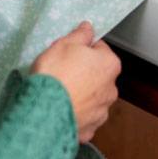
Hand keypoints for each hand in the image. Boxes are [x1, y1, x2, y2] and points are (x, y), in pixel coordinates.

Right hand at [30, 21, 120, 142]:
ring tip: (61, 95)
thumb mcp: (65, 44)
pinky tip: (63, 111)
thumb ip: (80, 35)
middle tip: (63, 73)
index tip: (70, 53)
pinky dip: (76, 115)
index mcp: (110, 65)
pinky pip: (84, 119)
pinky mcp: (90, 131)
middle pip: (98, 76)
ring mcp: (102, 113)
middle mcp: (111, 90)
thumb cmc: (56, 73)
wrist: (45, 111)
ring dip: (82, 96)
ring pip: (92, 99)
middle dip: (84, 74)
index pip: (100, 50)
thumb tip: (89, 27)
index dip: (83, 50)